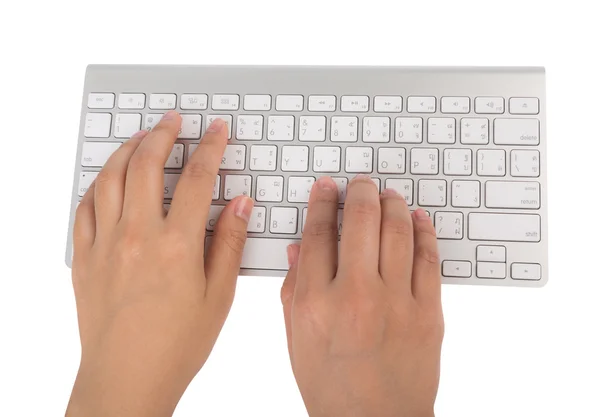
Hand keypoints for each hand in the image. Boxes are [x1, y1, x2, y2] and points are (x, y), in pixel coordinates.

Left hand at [66, 113, 252, 416]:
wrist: (127, 378)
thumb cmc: (176, 344)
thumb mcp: (218, 295)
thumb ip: (228, 243)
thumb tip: (240, 204)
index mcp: (177, 244)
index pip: (198, 179)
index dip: (210, 147)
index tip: (217, 131)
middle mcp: (138, 235)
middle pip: (148, 164)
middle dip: (163, 134)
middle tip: (173, 121)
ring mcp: (106, 244)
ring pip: (112, 178)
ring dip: (128, 150)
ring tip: (141, 138)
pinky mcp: (85, 258)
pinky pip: (84, 207)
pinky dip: (97, 185)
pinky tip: (108, 180)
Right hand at [281, 175, 443, 416]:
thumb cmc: (331, 385)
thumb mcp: (296, 339)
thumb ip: (294, 289)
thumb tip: (299, 249)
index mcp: (315, 303)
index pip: (318, 234)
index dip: (323, 203)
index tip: (327, 188)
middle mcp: (355, 296)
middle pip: (360, 222)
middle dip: (360, 192)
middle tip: (360, 184)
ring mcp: (396, 302)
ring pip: (397, 231)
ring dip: (392, 204)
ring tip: (387, 195)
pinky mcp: (428, 313)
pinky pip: (428, 259)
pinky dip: (423, 232)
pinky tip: (417, 219)